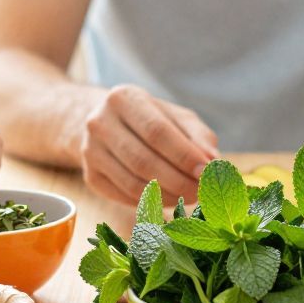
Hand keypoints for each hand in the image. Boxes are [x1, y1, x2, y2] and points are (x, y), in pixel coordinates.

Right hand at [80, 85, 218, 205]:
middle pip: (143, 161)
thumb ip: (198, 137)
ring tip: (190, 197)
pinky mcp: (90, 176)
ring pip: (133, 183)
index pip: (156, 131)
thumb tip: (213, 163)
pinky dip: (151, 203)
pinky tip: (170, 200)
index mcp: (124, 98)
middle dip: (178, 181)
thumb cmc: (152, 120)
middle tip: (202, 192)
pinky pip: (124, 196)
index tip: (207, 172)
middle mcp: (100, 122)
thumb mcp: (177, 118)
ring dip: (167, 196)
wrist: (107, 124)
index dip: (183, 155)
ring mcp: (90, 151)